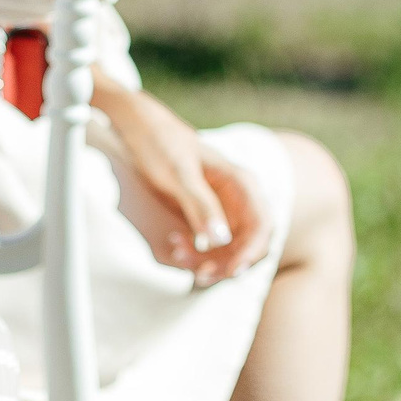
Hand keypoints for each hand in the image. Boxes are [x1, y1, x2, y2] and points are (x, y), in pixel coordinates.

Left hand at [98, 82, 270, 285]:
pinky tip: (173, 246)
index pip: (262, 226)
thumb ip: (200, 204)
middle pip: (248, 244)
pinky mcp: (205, 216)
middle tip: (198, 272)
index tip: (231, 272)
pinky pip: (209, 244)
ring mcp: (223, 209)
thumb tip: (221, 241)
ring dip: (208, 260)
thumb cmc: (162, 144)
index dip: (252, 253)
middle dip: (226, 262)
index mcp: (242, 183)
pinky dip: (195, 252)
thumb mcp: (179, 173)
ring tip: (176, 255)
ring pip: (228, 249)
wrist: (139, 128)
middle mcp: (239, 199)